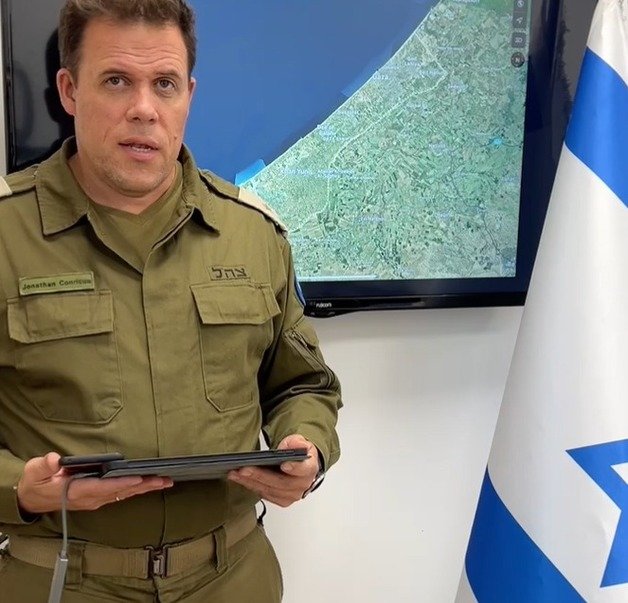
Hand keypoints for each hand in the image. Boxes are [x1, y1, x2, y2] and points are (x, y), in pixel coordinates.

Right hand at [16, 452, 172, 513]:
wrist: (32, 499)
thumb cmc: (36, 483)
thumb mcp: (35, 472)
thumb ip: (44, 466)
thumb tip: (53, 459)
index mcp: (75, 491)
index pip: (103, 487)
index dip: (121, 483)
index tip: (138, 478)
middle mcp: (90, 498)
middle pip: (120, 492)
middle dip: (143, 486)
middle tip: (164, 480)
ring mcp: (95, 500)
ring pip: (124, 494)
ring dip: (144, 488)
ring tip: (164, 482)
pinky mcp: (98, 498)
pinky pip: (121, 494)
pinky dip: (137, 489)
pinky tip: (150, 485)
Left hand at [228, 435, 319, 506]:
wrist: (300, 466)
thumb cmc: (299, 454)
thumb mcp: (299, 441)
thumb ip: (295, 441)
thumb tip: (288, 446)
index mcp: (308, 469)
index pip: (303, 470)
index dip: (294, 468)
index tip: (284, 464)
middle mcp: (301, 486)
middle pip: (280, 483)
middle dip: (260, 476)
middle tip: (244, 469)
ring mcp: (290, 495)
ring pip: (269, 490)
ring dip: (250, 482)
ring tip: (235, 473)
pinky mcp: (280, 500)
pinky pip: (264, 494)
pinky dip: (251, 486)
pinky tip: (239, 479)